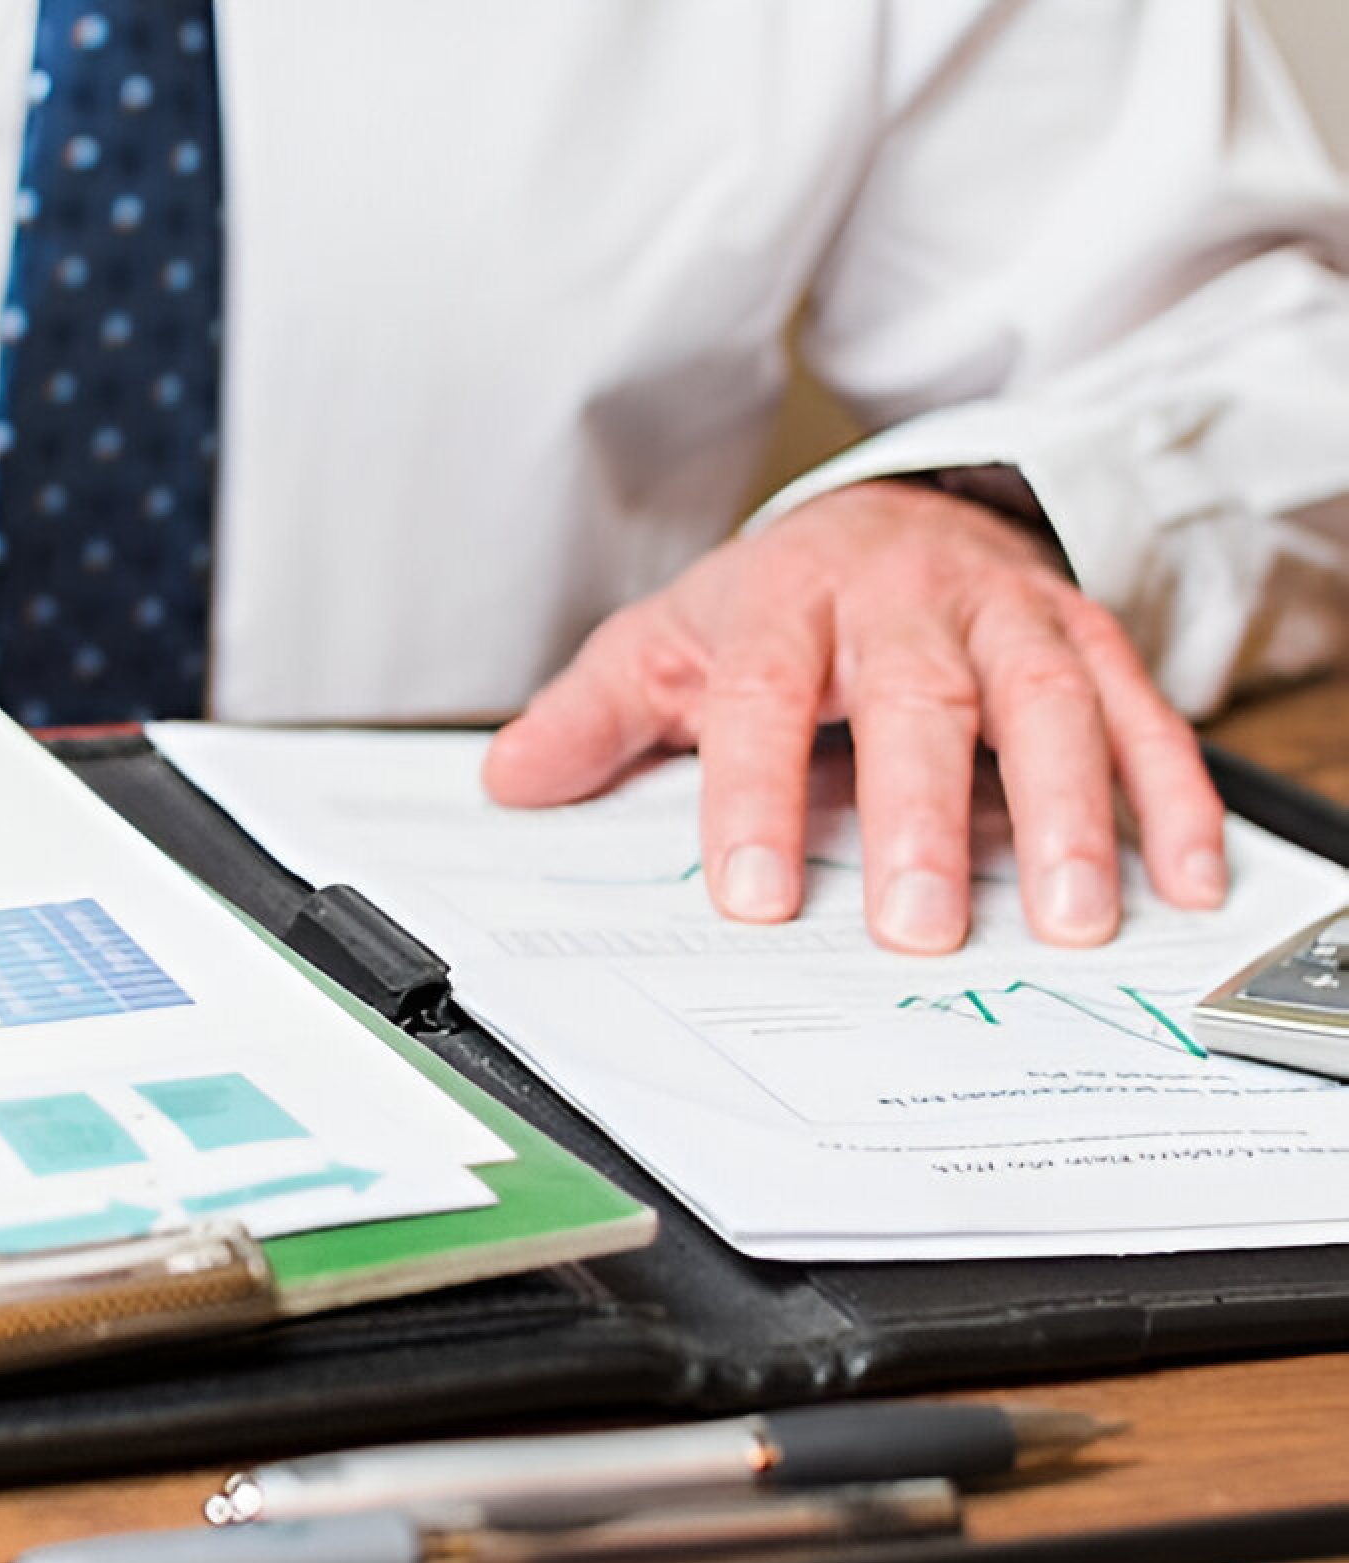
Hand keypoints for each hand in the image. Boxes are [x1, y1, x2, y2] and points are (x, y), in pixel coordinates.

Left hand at [480, 479, 1227, 952]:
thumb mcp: (664, 643)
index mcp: (787, 603)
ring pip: (1049, 705)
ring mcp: (1007, 615)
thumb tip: (510, 781)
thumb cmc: (771, 603)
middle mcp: (905, 599)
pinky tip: (1178, 879)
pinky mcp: (1087, 637)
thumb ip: (592, 717)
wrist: (890, 509)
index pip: (764, 701)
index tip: (751, 898)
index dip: (755, 797)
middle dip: (920, 818)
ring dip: (1067, 814)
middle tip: (918, 927)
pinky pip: (1141, 712)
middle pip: (919, 703)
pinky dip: (1170, 795)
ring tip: (1070, 916)